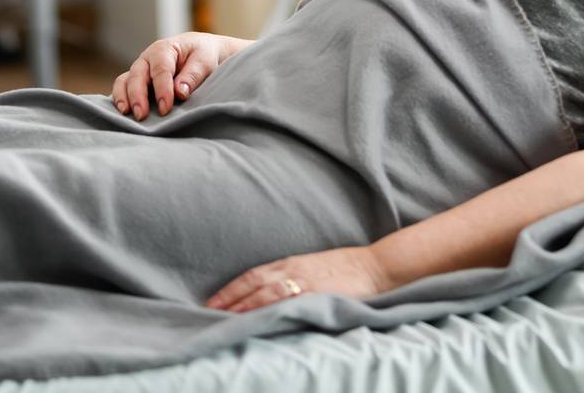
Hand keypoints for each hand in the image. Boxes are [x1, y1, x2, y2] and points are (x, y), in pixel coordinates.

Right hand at [112, 31, 238, 119]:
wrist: (201, 53)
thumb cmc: (202, 56)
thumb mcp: (204, 61)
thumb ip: (192, 75)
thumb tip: (179, 92)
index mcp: (164, 49)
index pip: (160, 69)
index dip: (162, 89)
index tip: (165, 108)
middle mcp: (148, 58)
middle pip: (137, 75)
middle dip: (138, 96)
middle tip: (141, 115)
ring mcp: (140, 70)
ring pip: (124, 81)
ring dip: (123, 98)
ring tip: (127, 114)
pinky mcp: (137, 82)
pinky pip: (122, 89)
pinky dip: (120, 99)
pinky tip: (123, 114)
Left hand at [204, 246, 388, 312]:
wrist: (375, 266)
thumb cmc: (346, 268)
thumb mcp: (314, 267)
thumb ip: (293, 277)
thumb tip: (270, 294)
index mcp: (292, 263)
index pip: (254, 274)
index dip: (232, 288)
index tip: (213, 301)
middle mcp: (294, 270)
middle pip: (254, 282)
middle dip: (230, 297)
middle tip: (208, 311)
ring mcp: (305, 282)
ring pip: (267, 292)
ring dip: (244, 305)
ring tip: (225, 318)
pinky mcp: (317, 294)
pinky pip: (288, 302)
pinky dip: (270, 309)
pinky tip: (258, 319)